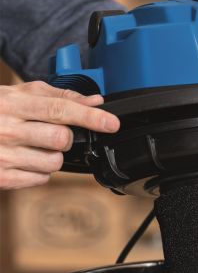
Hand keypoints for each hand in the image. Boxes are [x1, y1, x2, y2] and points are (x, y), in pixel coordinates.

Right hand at [0, 81, 119, 188]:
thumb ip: (58, 97)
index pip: (60, 109)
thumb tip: (95, 101)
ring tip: (34, 146)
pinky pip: (41, 178)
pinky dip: (40, 170)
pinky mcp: (2, 177)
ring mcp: (4, 155)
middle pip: (61, 139)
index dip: (91, 117)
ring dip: (53, 156)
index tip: (112, 123)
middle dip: (65, 138)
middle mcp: (7, 129)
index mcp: (13, 103)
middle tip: (50, 133)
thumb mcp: (16, 94)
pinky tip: (24, 159)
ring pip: (55, 162)